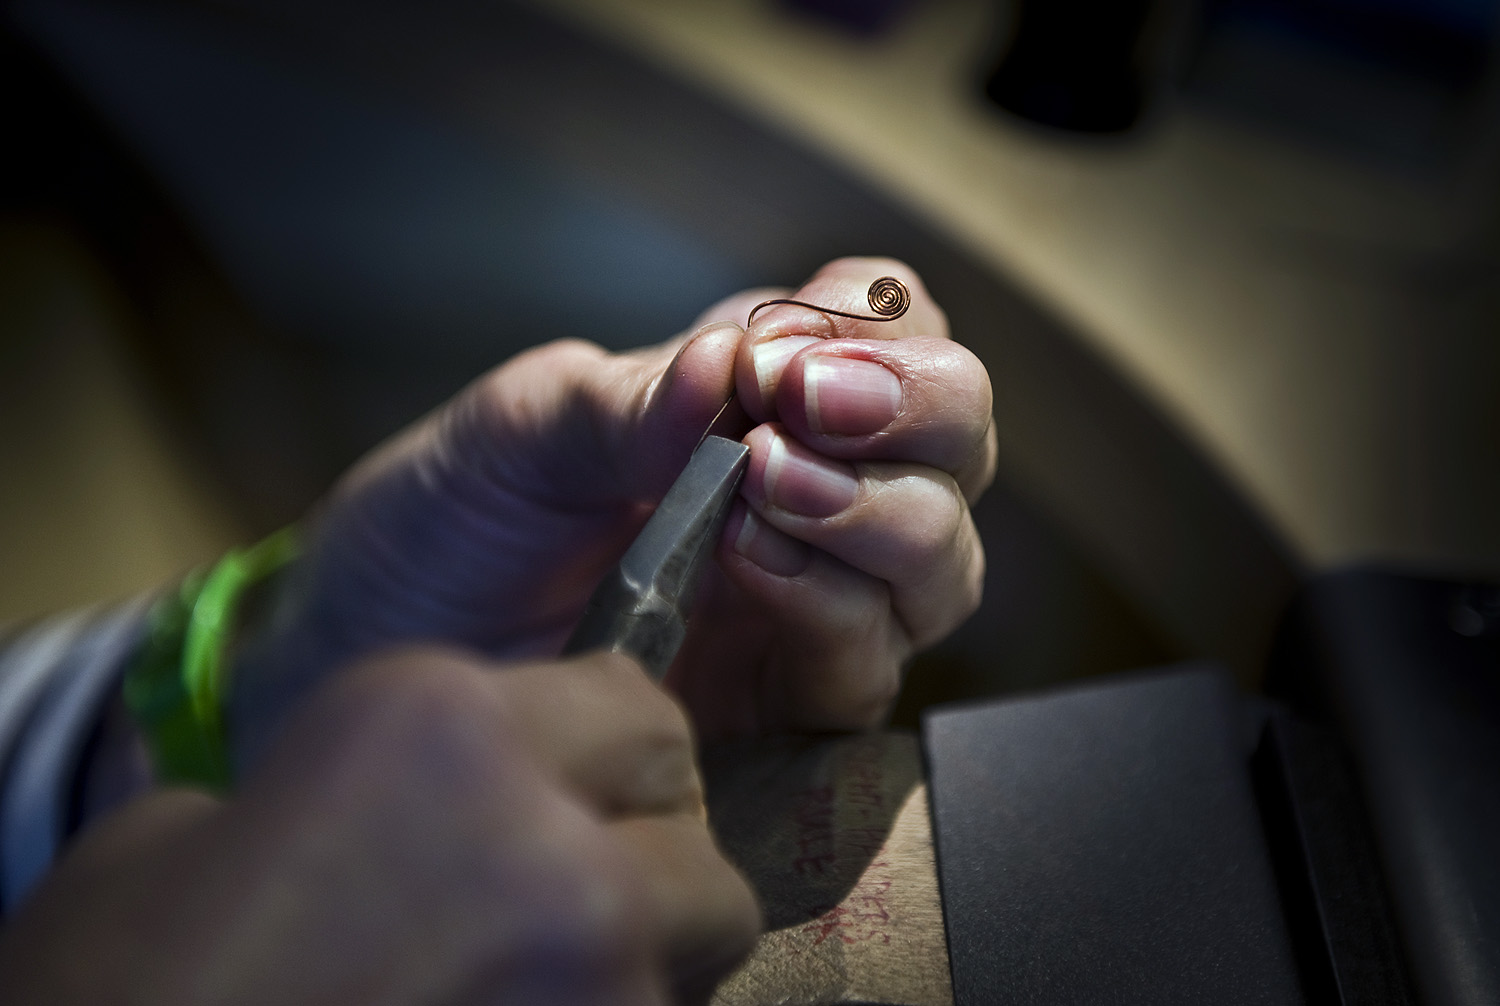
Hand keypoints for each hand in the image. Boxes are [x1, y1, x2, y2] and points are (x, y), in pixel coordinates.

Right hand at [0, 648, 758, 1004]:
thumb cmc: (127, 986)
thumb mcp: (194, 834)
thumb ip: (353, 785)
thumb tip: (418, 812)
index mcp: (438, 727)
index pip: (628, 698)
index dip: (602, 745)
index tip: (574, 783)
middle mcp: (547, 839)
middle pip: (690, 809)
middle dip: (648, 837)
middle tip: (571, 882)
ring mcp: (594, 973)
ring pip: (701, 928)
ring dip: (648, 942)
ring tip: (544, 970)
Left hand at [233, 257, 993, 755]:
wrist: (377, 657)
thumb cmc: (446, 521)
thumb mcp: (515, 429)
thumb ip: (623, 397)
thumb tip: (729, 362)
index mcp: (758, 396)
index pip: (896, 330)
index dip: (881, 332)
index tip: (787, 354)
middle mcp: (810, 490)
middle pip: (959, 439)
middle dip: (914, 412)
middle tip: (803, 408)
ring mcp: (811, 599)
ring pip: (942, 559)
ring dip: (879, 514)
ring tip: (763, 492)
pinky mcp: (787, 701)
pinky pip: (871, 665)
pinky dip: (834, 611)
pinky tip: (752, 571)